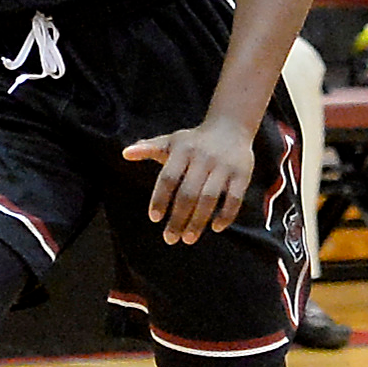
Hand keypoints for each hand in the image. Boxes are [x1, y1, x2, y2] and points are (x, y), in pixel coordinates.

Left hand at [123, 117, 254, 244]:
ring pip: (209, 198)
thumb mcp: (170, 141)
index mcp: (182, 150)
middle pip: (188, 193)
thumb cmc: (194, 141)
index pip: (168, 178)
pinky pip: (234, 198)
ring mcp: (224, 166)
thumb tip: (125, 153)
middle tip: (170, 239)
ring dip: (198, 221)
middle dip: (178, 218)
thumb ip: (148, 148)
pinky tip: (216, 228)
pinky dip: (226, 215)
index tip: (154, 218)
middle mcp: (203, 157)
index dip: (160, 199)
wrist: (231, 127)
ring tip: (188, 239)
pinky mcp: (242, 174)